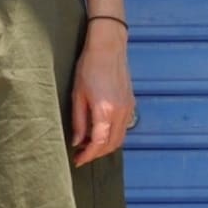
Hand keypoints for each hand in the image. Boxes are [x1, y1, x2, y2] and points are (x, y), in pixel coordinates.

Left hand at [70, 21, 134, 166]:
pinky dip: (112, 136)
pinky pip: (123, 128)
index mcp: (105, 110)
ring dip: (105, 146)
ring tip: (88, 145)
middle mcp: (120, 112)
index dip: (87, 155)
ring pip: (120, 138)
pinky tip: (99, 132)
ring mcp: (128, 108)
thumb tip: (77, 142)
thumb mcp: (77, 95)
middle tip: (81, 155)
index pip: (98, 143)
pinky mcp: (130, 103)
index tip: (78, 160)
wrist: (108, 47)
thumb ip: (78, 121)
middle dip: (96, 154)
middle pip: (111, 144)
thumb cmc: (89, 67)